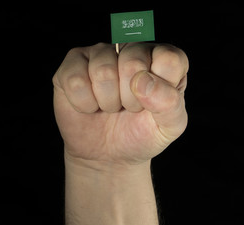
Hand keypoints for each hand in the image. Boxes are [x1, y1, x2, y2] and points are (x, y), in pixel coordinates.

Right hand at [53, 42, 188, 168]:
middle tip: (128, 108)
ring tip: (109, 106)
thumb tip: (143, 80)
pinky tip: (89, 105)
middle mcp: (132, 50)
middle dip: (130, 98)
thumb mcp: (168, 128)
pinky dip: (84, 103)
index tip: (151, 105)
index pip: (169, 59)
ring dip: (107, 101)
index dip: (158, 89)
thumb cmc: (140, 135)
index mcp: (162, 60)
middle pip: (133, 62)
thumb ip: (169, 104)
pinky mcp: (73, 63)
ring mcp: (101, 54)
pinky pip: (75, 79)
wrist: (107, 155)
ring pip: (103, 71)